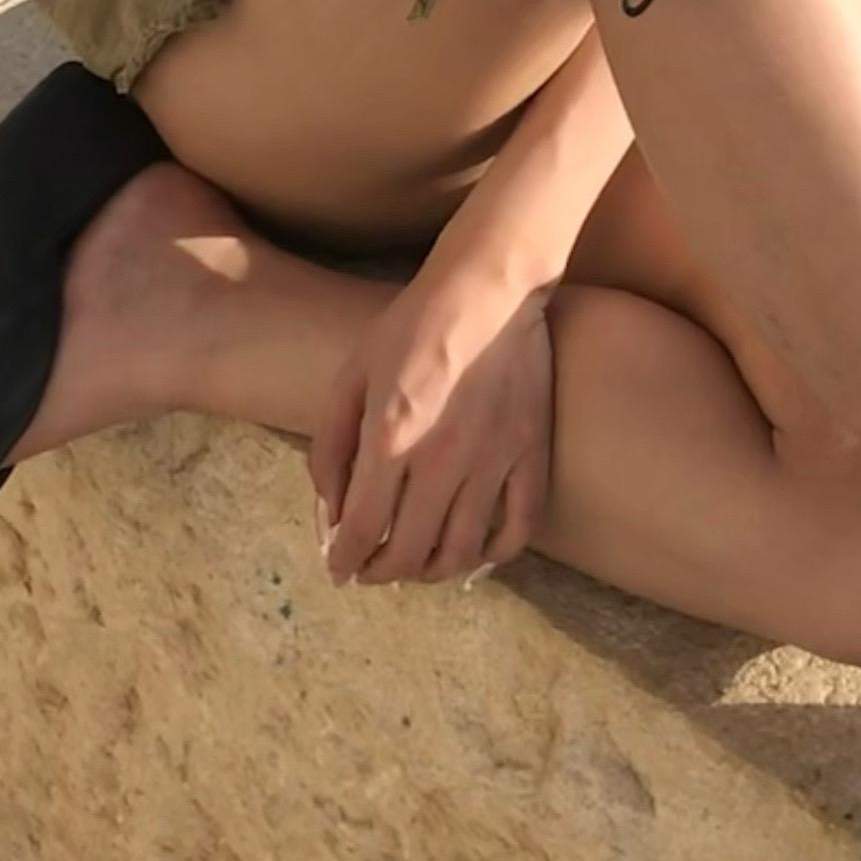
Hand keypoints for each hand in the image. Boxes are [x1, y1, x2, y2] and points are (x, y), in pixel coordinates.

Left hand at [312, 267, 555, 588]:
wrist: (489, 288)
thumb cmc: (412, 326)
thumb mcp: (352, 375)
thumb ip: (332, 447)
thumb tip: (330, 515)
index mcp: (392, 438)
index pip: (362, 530)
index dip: (345, 559)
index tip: (340, 568)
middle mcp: (443, 461)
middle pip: (409, 552)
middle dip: (382, 572)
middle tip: (372, 568)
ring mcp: (494, 461)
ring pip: (462, 552)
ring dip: (432, 572)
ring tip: (417, 565)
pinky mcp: (531, 454)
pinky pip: (518, 529)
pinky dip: (494, 555)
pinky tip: (474, 551)